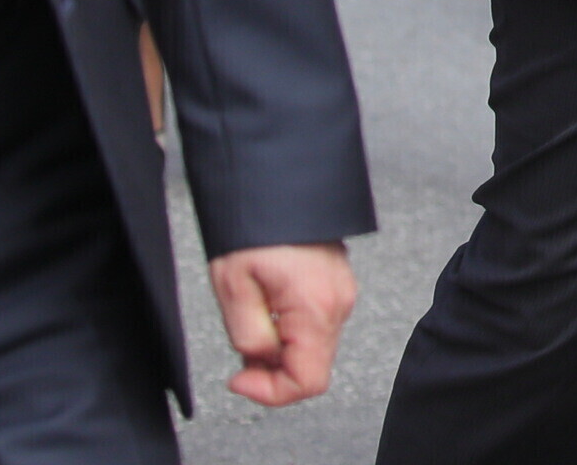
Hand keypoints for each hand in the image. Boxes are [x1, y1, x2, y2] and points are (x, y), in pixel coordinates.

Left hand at [209, 241, 354, 407]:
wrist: (276, 183)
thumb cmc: (254, 227)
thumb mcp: (233, 288)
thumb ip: (248, 337)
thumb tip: (260, 363)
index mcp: (316, 307)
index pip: (308, 382)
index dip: (270, 392)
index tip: (240, 378)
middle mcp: (339, 303)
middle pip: (312, 367)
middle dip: (271, 368)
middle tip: (240, 347)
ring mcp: (342, 293)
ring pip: (313, 347)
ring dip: (279, 348)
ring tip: (251, 316)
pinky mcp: (337, 285)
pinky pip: (316, 325)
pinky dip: (290, 330)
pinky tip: (267, 305)